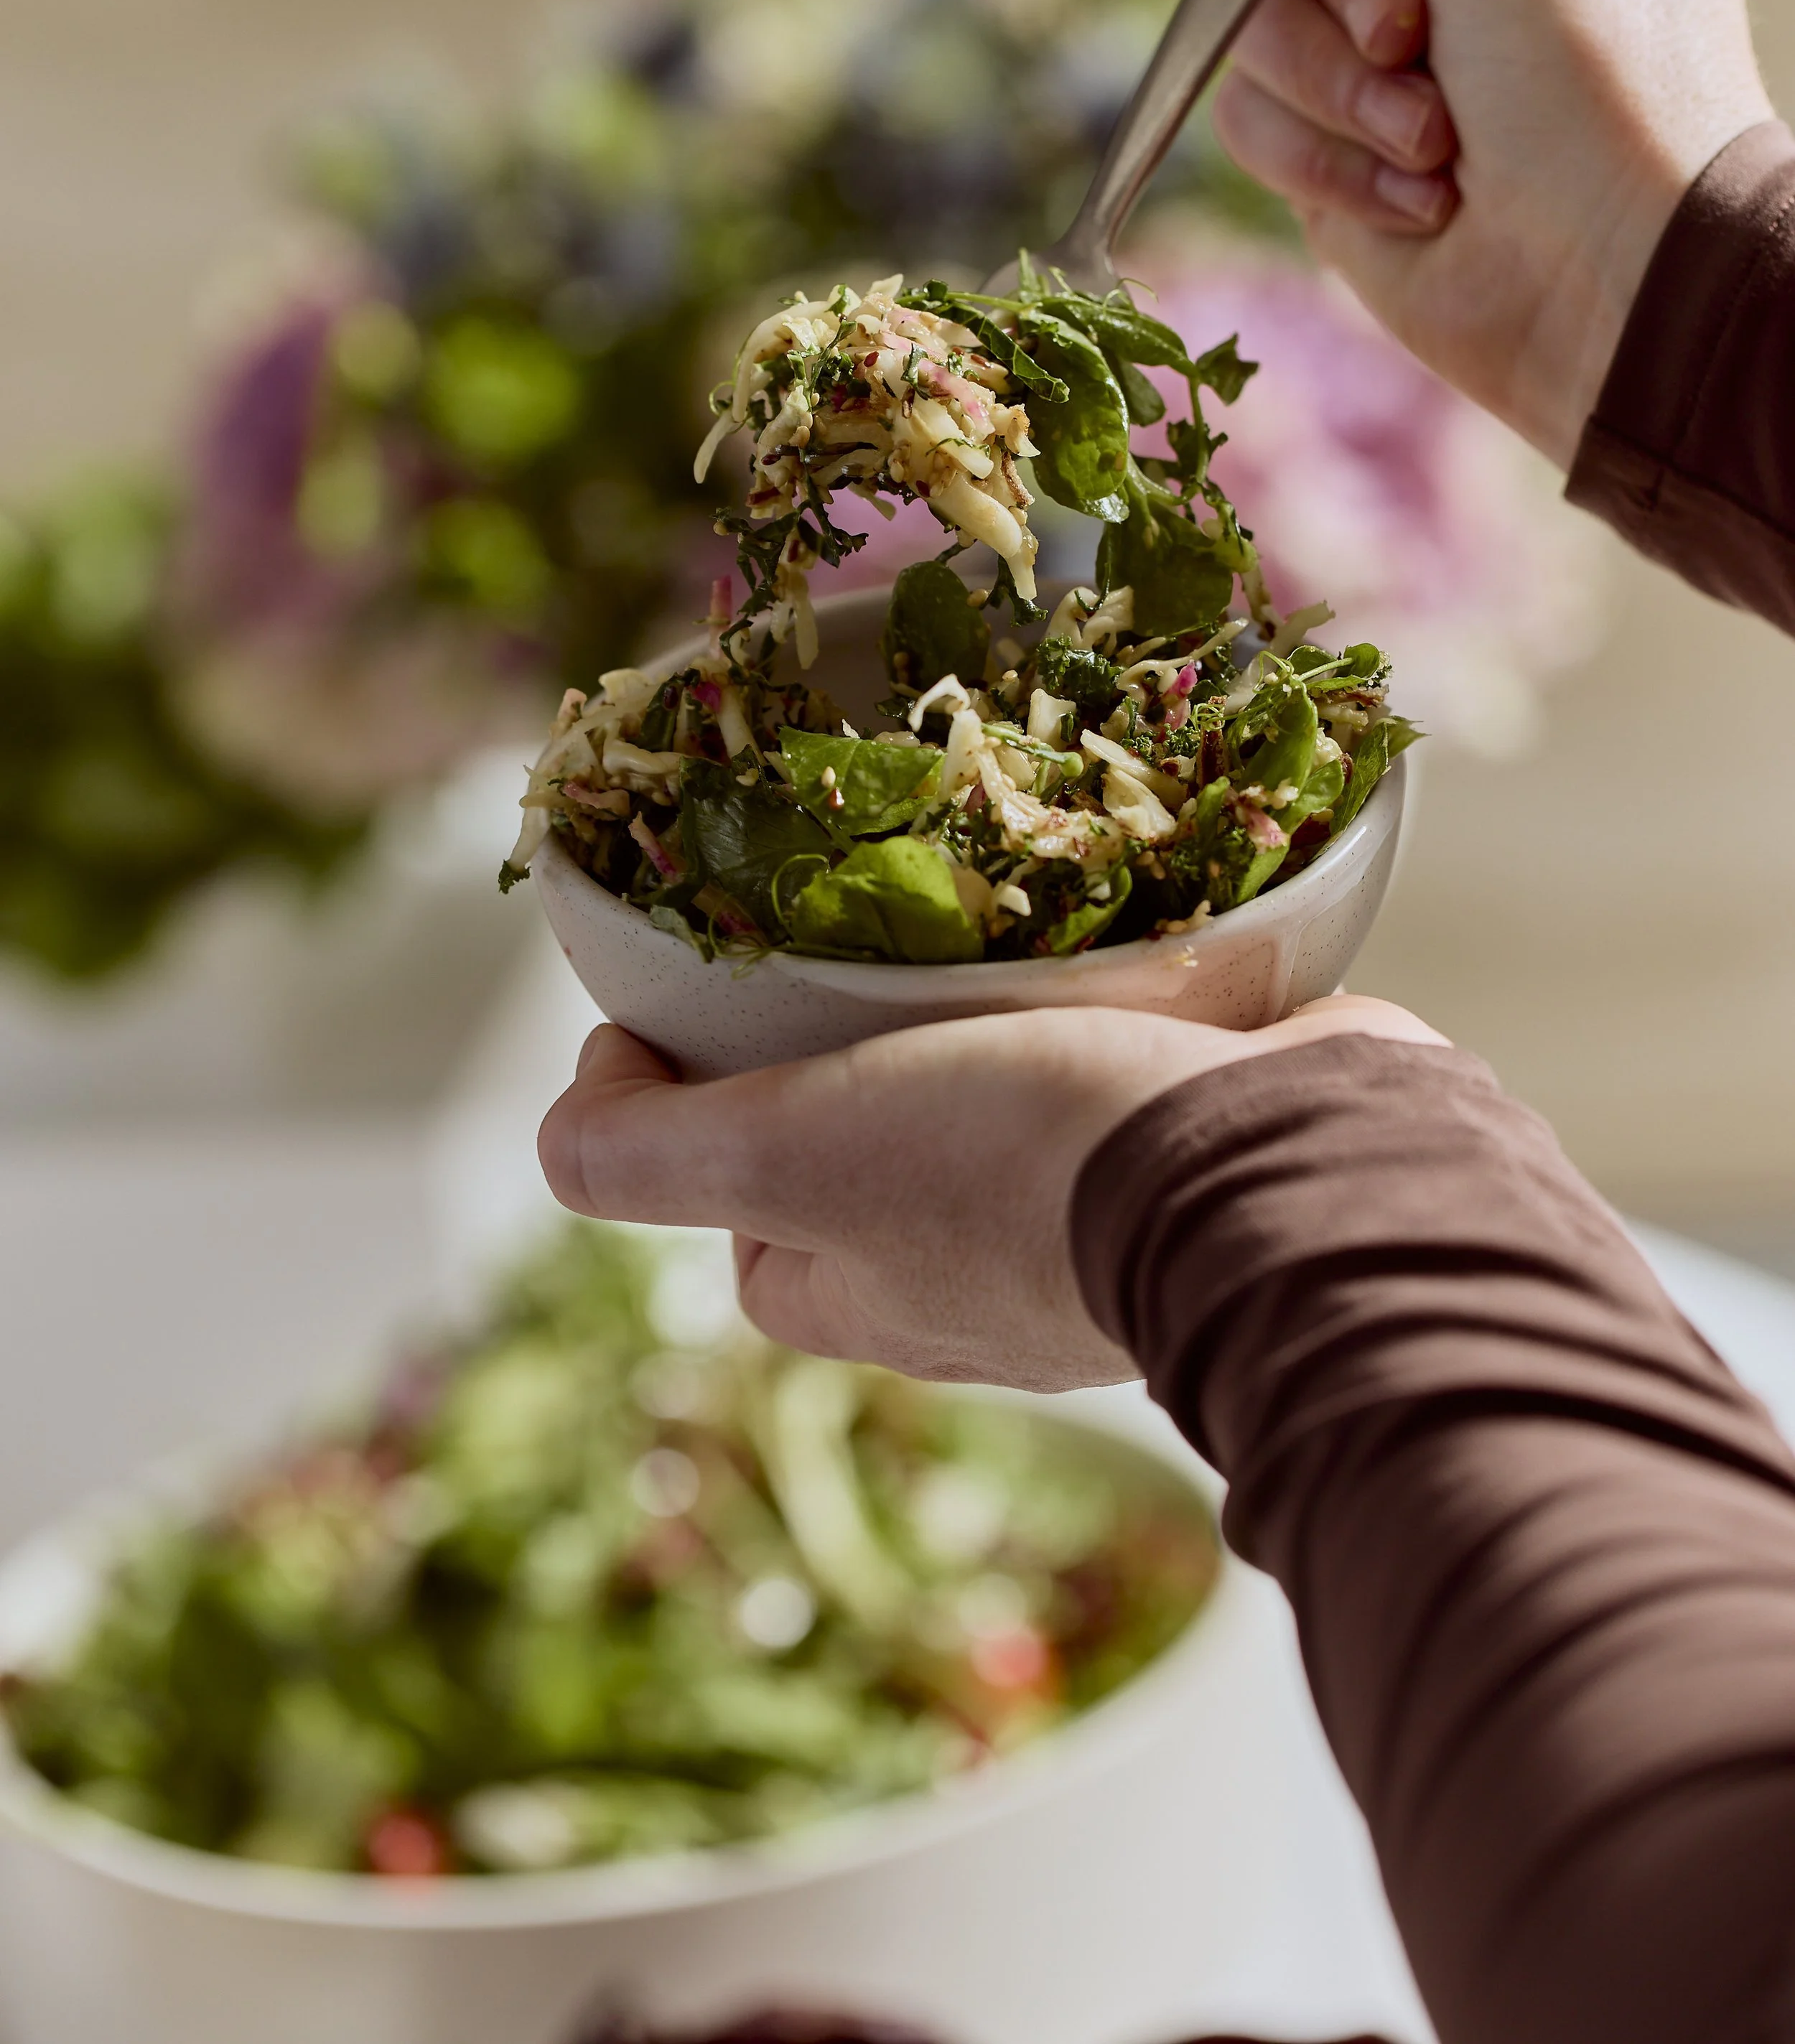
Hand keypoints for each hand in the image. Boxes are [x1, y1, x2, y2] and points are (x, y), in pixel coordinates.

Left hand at [539, 992, 1445, 1390]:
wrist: (1291, 1171)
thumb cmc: (1021, 1164)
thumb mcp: (778, 1153)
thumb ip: (637, 1154)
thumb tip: (582, 1100)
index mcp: (866, 1295)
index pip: (732, 1205)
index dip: (692, 1102)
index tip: (708, 1000)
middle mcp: (974, 1279)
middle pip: (856, 1132)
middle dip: (845, 1029)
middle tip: (858, 924)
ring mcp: (1096, 1217)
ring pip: (991, 1083)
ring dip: (978, 997)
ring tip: (978, 906)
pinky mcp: (1194, 1142)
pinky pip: (1113, 1054)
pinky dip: (1096, 991)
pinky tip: (1101, 926)